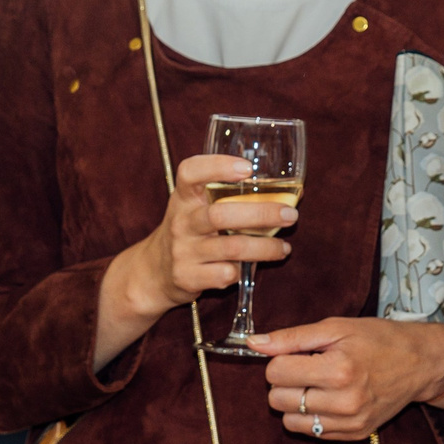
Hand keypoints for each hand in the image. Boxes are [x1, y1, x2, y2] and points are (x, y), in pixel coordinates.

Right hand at [104, 154, 296, 327]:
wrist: (153, 271)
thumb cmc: (188, 231)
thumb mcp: (194, 207)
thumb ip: (223, 196)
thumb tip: (283, 192)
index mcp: (183, 197)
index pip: (190, 172)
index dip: (217, 166)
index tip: (247, 168)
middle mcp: (181, 222)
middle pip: (220, 215)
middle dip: (261, 214)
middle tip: (290, 214)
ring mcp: (183, 250)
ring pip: (231, 248)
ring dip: (264, 248)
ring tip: (283, 248)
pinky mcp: (187, 277)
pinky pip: (225, 275)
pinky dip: (242, 272)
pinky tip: (252, 269)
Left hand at [250, 318, 443, 440]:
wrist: (420, 363)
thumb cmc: (377, 339)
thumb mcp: (335, 327)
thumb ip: (292, 337)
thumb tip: (253, 344)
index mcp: (338, 369)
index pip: (275, 373)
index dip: (280, 359)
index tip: (298, 354)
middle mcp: (345, 401)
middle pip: (278, 399)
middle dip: (284, 382)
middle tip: (306, 368)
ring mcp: (351, 422)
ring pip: (289, 422)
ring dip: (294, 402)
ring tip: (316, 385)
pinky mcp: (356, 435)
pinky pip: (311, 433)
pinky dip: (311, 416)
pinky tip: (328, 399)